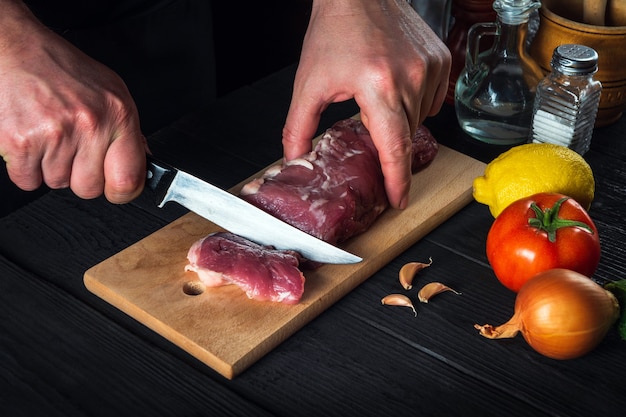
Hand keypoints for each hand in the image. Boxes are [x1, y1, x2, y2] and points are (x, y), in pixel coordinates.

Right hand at [0, 2, 146, 203]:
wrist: (17, 48)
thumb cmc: (62, 69)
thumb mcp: (110, 91)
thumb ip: (128, 129)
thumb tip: (143, 161)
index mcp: (118, 114)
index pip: (129, 179)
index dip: (122, 191)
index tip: (116, 187)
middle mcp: (90, 124)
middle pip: (90, 188)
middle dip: (80, 175)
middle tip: (72, 149)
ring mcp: (55, 134)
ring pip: (58, 184)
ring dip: (51, 167)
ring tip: (49, 136)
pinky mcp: (22, 142)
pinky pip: (28, 181)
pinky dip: (26, 168)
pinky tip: (32, 141)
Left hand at [282, 0, 450, 208]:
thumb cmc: (334, 31)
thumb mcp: (309, 83)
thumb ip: (298, 127)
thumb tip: (295, 159)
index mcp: (377, 87)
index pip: (394, 147)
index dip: (397, 181)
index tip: (398, 201)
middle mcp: (410, 77)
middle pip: (405, 135)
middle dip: (388, 143)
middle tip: (369, 130)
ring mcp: (429, 67)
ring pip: (420, 118)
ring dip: (400, 120)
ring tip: (376, 96)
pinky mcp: (440, 58)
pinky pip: (432, 98)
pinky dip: (414, 102)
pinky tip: (394, 87)